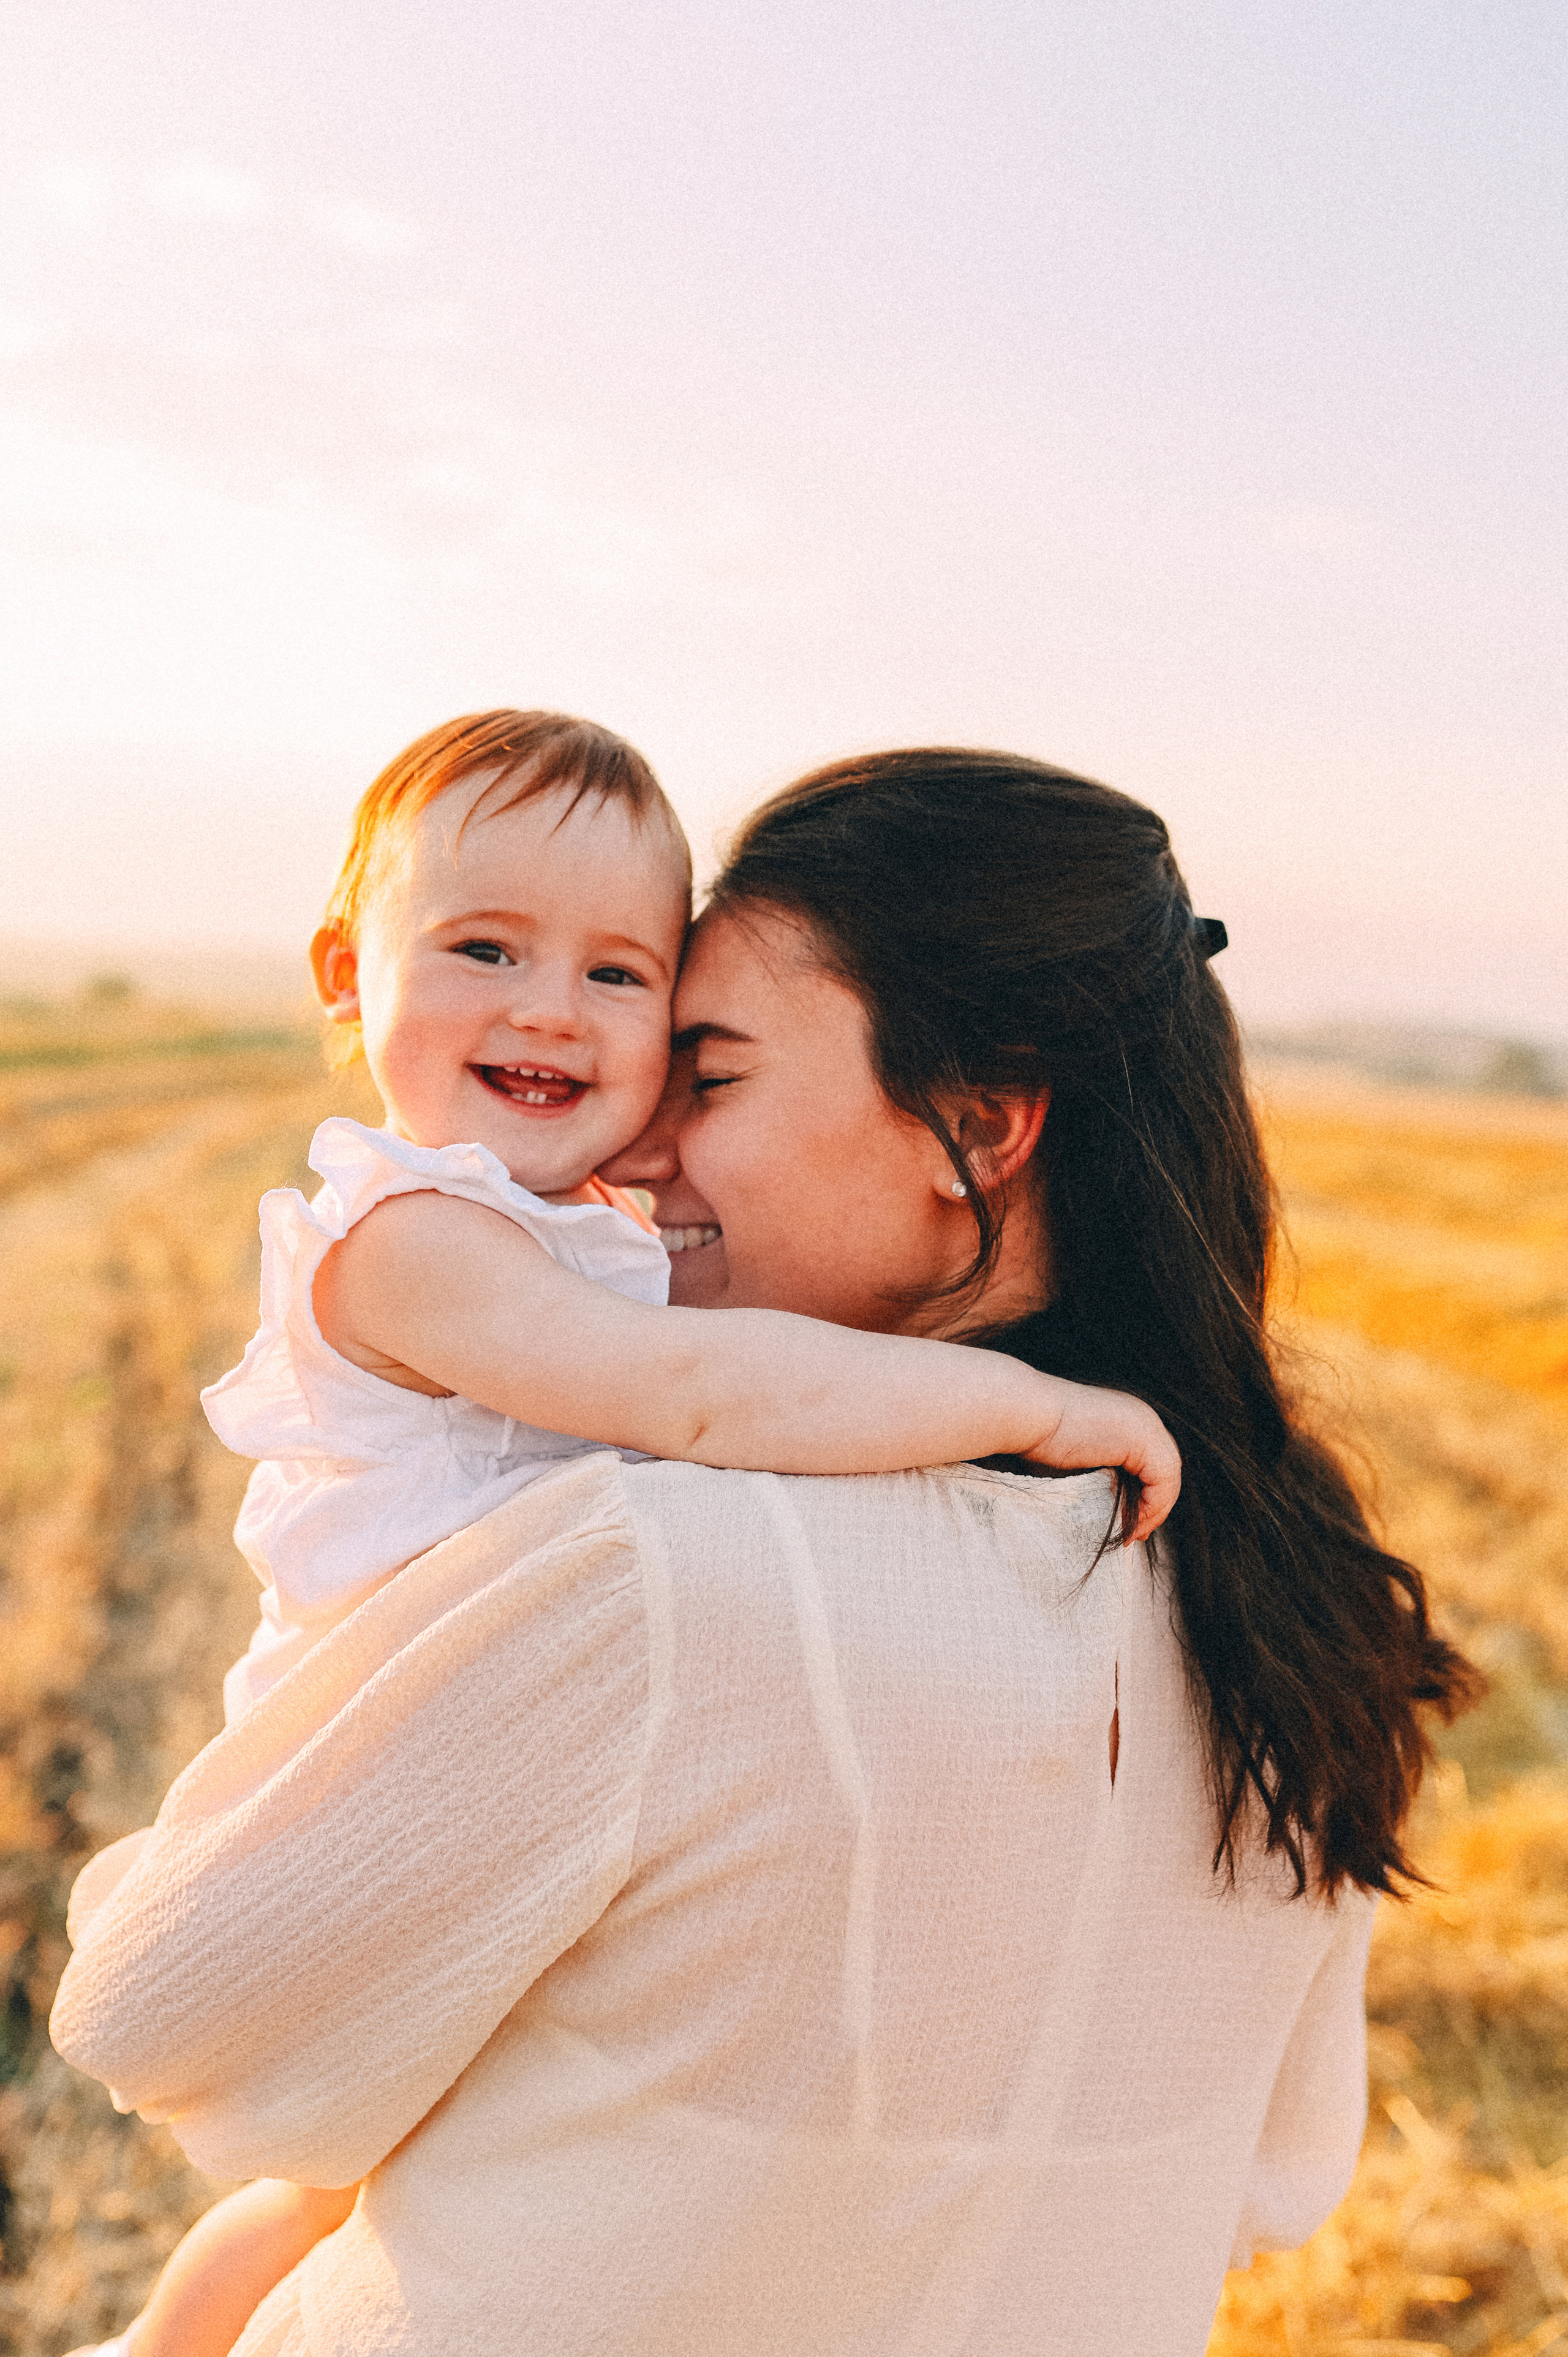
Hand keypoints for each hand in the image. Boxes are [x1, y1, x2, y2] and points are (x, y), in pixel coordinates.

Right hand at [1021, 1382, 1180, 1544]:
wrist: (1027, 1414)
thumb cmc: (1039, 1435)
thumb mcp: (1081, 1454)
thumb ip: (1104, 1469)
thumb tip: (1118, 1506)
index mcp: (1130, 1417)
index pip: (1154, 1463)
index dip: (1150, 1498)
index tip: (1133, 1525)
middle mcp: (1143, 1416)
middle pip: (1166, 1470)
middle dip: (1155, 1506)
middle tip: (1137, 1534)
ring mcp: (1146, 1425)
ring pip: (1169, 1477)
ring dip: (1154, 1511)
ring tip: (1133, 1533)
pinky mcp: (1142, 1439)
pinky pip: (1163, 1481)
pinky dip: (1152, 1507)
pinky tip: (1131, 1524)